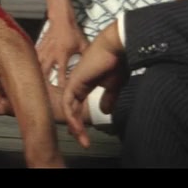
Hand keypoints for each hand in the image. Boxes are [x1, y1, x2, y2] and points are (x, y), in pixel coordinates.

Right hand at [37, 0, 87, 87]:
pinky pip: (33, 60)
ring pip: (37, 67)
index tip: (61, 93)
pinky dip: (31, 67)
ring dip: (36, 76)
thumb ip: (85, 56)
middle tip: (44, 94)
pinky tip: (29, 74)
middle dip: (44, 84)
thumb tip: (92, 67)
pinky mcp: (39, 47)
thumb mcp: (83, 44)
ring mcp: (44, 51)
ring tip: (34, 87)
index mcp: (63, 55)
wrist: (61, 19)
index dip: (61, 84)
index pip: (61, 73)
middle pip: (45, 73)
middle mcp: (51, 54)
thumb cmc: (72, 32)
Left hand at [62, 22, 126, 148]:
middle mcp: (77, 83)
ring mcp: (74, 82)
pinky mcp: (74, 82)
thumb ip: (108, 98)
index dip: (80, 120)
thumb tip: (104, 110)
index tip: (84, 134)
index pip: (78, 105)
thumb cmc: (117, 61)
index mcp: (85, 83)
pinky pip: (69, 104)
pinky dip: (72, 117)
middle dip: (76, 127)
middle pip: (72, 109)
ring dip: (74, 125)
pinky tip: (77, 127)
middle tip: (83, 141)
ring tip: (81, 138)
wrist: (117, 47)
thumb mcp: (114, 85)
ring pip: (69, 109)